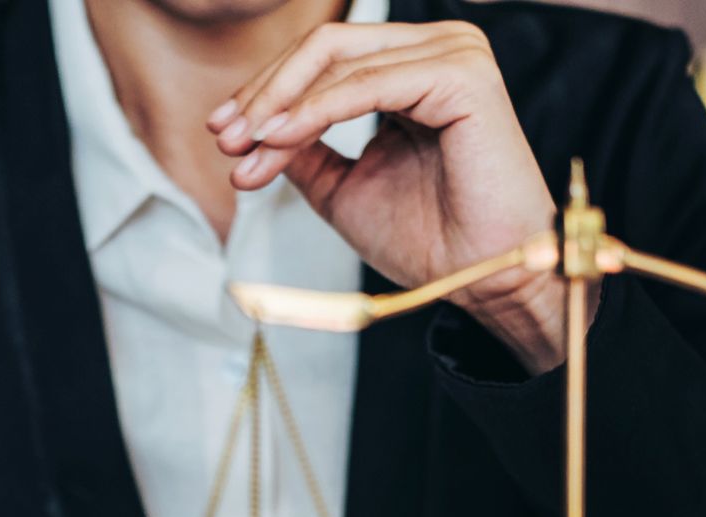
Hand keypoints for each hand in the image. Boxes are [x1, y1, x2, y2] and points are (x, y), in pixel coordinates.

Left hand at [208, 21, 584, 373]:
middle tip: (225, 139)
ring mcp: (454, 55)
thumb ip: (304, 151)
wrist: (482, 279)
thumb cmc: (430, 240)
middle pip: (326, 48)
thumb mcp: (343, 188)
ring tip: (246, 152)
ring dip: (281, 108)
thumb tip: (253, 131)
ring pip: (338, 62)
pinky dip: (314, 112)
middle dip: (264, 94)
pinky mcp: (462, 76)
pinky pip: (366, 86)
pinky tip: (280, 139)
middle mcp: (439, 48)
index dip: (265, 91)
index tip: (223, 136)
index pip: (325, 58)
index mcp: (416, 66)